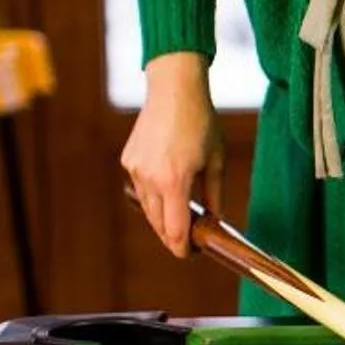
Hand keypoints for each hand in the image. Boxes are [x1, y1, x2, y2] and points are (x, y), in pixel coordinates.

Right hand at [121, 52, 224, 255]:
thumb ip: (214, 195)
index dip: (182, 248)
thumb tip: (215, 221)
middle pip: (158, 223)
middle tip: (189, 242)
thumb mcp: (216, 161)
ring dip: (162, 218)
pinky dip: (154, 196)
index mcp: (174, 181)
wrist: (174, 90)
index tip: (190, 255)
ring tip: (180, 221)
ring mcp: (135, 169)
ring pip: (147, 208)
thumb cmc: (201, 123)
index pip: (174, 229)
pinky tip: (168, 194)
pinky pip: (141, 188)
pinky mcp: (128, 160)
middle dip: (172, 236)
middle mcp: (150, 178)